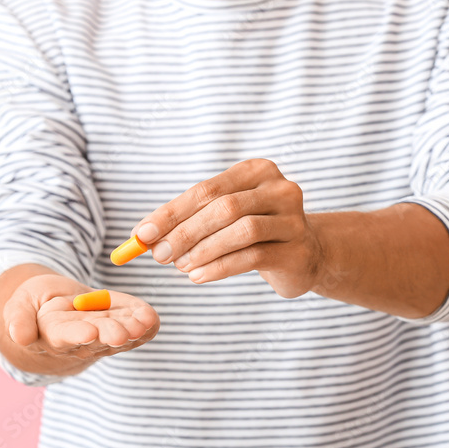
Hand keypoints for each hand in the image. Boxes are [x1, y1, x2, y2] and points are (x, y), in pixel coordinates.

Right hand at [3, 272, 159, 370]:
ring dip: (133, 331)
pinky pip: (135, 330)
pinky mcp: (121, 327)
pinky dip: (146, 325)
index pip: (66, 336)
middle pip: (97, 340)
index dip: (78, 334)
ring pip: (120, 336)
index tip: (89, 332)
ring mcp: (104, 337)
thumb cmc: (35, 305)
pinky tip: (152, 318)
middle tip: (122, 332)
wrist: (55, 309)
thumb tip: (20, 337)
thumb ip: (18, 319)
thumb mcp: (19, 305)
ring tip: (143, 322)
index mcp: (54, 334)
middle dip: (111, 335)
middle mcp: (81, 341)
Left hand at [131, 158, 326, 297]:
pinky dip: (220, 267)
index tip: (142, 233)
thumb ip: (188, 220)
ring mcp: (293, 220)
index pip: (207, 189)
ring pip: (241, 231)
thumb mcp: (223, 217)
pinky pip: (253, 257)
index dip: (172, 212)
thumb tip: (143, 235)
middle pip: (224, 208)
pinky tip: (198, 276)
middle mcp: (280, 189)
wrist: (306, 254)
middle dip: (185, 232)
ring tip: (180, 267)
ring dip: (203, 250)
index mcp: (257, 171)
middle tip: (159, 255)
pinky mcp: (297, 251)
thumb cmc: (255, 230)